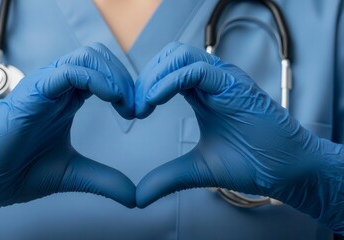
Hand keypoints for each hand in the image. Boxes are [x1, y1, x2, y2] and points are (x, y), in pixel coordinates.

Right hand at [0, 43, 135, 219]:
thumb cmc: (19, 172)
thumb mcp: (74, 173)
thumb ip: (105, 180)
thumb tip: (135, 197)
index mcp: (66, 99)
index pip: (102, 73)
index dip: (126, 87)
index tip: (138, 112)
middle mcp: (56, 88)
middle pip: (98, 58)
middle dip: (124, 77)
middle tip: (136, 106)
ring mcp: (43, 87)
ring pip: (85, 58)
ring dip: (113, 75)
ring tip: (125, 102)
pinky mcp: (32, 93)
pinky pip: (67, 72)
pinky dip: (94, 78)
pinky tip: (111, 97)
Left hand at [135, 42, 343, 230]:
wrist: (284, 170)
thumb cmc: (248, 163)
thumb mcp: (196, 169)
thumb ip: (166, 178)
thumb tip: (138, 198)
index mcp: (201, 93)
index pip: (164, 72)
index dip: (143, 87)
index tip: (130, 112)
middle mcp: (211, 81)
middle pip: (168, 58)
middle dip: (145, 78)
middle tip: (132, 108)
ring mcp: (223, 79)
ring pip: (180, 56)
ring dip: (155, 77)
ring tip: (143, 105)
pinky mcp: (234, 85)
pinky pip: (197, 70)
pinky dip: (171, 81)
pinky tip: (156, 101)